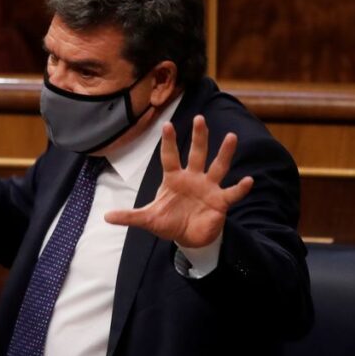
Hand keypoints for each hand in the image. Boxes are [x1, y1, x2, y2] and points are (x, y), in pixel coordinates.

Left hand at [105, 115, 252, 247]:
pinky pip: (232, 193)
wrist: (188, 237)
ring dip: (224, 153)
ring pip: (218, 167)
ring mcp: (209, 188)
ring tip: (231, 137)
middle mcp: (193, 178)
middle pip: (197, 153)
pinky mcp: (220, 201)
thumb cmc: (169, 222)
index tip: (167, 125)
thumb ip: (129, 216)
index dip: (169, 142)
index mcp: (174, 178)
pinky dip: (241, 188)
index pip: (170, 157)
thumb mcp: (148, 219)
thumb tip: (106, 217)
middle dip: (199, 137)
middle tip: (200, 118)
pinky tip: (249, 181)